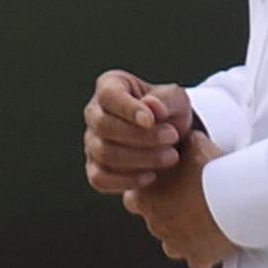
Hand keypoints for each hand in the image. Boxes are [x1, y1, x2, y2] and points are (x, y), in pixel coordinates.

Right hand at [81, 70, 195, 197]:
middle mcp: (94, 113)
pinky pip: (99, 178)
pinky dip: (125, 180)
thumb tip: (151, 107)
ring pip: (103, 153)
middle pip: (104, 126)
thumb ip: (166, 100)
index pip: (108, 96)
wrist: (169, 138)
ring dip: (140, 158)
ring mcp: (91, 141)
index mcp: (109, 86)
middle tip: (172, 138)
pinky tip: (151, 176)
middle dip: (141, 136)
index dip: (128, 109)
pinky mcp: (94, 167)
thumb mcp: (176, 99)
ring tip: (170, 157)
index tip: (151, 120)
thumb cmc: (168, 112)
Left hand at [130, 153, 235, 267]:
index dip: (150, 194)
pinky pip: (197, 259)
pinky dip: (205, 252)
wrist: (235, 196)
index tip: (167, 188)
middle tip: (191, 202)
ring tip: (206, 220)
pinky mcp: (197, 258)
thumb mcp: (192, 145)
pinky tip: (216, 239)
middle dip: (171, 214)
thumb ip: (179, 143)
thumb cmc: (212, 169)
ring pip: (174, 243)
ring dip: (186, 234)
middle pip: (156, 221)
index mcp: (145, 198)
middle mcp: (155, 223)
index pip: (134, 199)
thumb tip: (179, 136)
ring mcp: (175, 243)